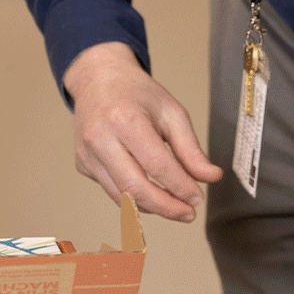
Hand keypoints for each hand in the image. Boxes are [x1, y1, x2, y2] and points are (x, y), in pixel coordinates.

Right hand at [63, 41, 221, 222]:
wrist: (98, 80)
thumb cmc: (136, 94)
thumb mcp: (171, 112)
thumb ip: (191, 148)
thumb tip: (211, 178)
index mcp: (125, 119)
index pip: (157, 166)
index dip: (181, 187)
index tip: (198, 198)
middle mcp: (101, 138)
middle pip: (136, 188)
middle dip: (167, 207)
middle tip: (188, 213)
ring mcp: (87, 153)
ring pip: (122, 197)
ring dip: (152, 208)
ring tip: (175, 207)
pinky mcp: (82, 164)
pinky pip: (112, 190)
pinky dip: (135, 198)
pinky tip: (151, 193)